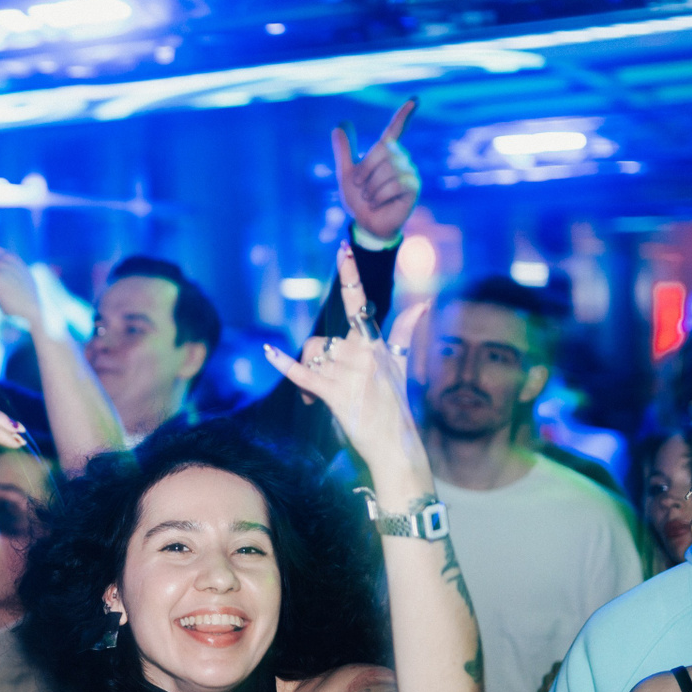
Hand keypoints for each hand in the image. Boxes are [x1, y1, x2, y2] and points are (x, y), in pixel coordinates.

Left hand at [262, 240, 428, 479]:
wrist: (394, 444)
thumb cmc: (394, 402)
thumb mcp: (401, 364)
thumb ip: (406, 332)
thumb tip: (424, 303)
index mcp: (375, 343)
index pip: (359, 302)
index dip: (350, 274)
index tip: (343, 248)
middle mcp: (363, 354)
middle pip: (320, 340)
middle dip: (316, 361)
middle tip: (327, 383)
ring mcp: (349, 374)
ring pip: (310, 356)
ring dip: (309, 376)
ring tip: (319, 396)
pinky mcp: (336, 394)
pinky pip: (302, 374)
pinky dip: (283, 364)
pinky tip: (267, 352)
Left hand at [334, 98, 419, 243]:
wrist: (366, 224)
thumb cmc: (358, 200)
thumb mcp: (346, 175)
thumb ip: (344, 151)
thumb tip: (338, 125)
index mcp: (385, 153)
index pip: (395, 129)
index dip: (404, 114)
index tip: (414, 99)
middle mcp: (400, 158)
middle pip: (383, 151)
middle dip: (366, 170)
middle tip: (361, 187)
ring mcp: (409, 172)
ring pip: (388, 168)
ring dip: (371, 187)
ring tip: (370, 198)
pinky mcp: (413, 187)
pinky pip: (395, 183)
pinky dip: (380, 195)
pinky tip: (378, 203)